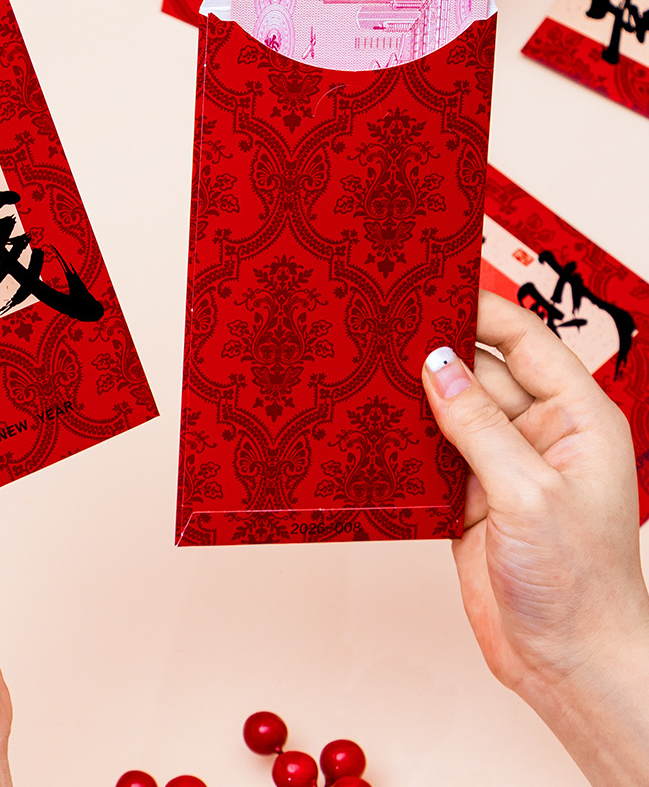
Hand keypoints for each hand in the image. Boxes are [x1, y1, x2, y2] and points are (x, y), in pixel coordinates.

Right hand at [422, 290, 648, 784]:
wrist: (564, 662)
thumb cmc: (578, 583)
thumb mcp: (528, 493)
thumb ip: (479, 425)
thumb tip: (438, 365)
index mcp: (577, 418)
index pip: (526, 342)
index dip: (483, 310)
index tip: (435, 287)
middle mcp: (540, 433)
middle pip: (482, 371)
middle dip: (438, 350)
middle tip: (386, 326)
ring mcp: (502, 465)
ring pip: (452, 410)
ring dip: (418, 395)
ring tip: (371, 368)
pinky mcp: (470, 496)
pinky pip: (434, 451)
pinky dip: (407, 439)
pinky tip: (376, 424)